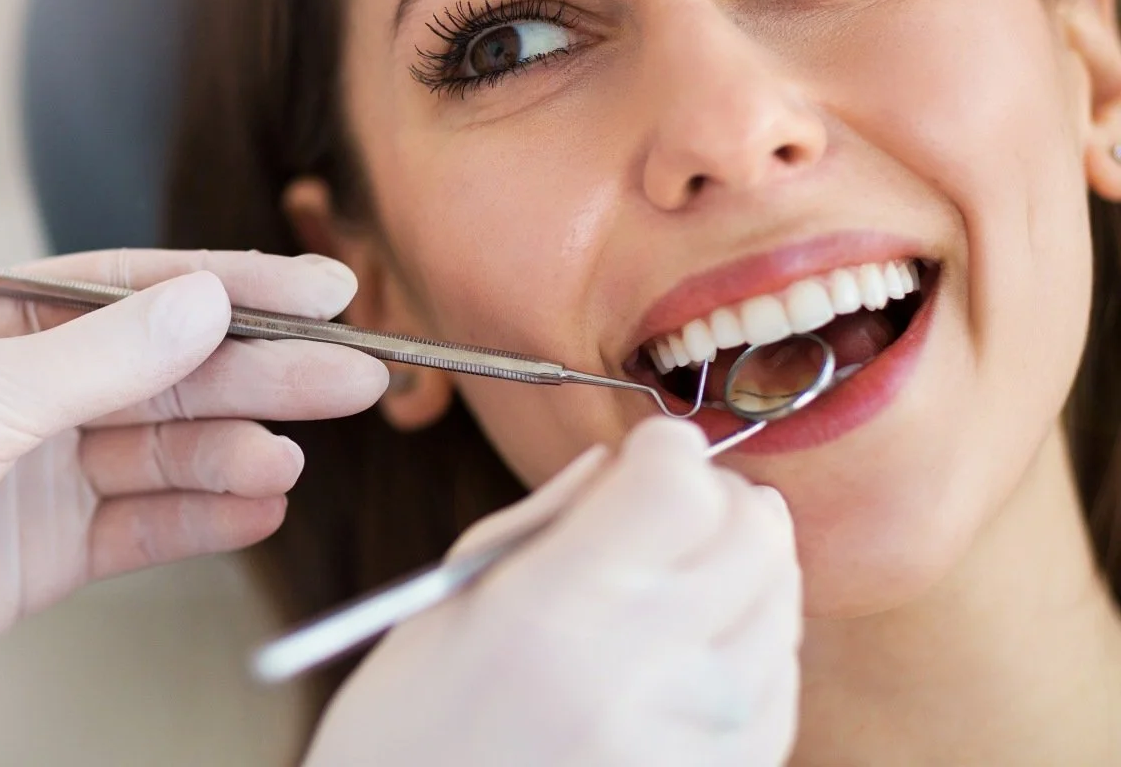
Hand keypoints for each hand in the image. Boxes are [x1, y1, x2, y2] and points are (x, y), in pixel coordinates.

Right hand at [303, 418, 801, 766]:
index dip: (666, 448)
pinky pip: (779, 689)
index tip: (644, 453)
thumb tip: (621, 463)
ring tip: (674, 583)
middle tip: (669, 508)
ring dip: (739, 570)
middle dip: (718, 497)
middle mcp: (640, 674)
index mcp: (554, 609)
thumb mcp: (446, 602)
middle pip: (754, 533)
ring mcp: (693, 744)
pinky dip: (750, 648)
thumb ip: (545, 519)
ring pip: (781, 605)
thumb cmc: (404, 730)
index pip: (681, 483)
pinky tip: (689, 652)